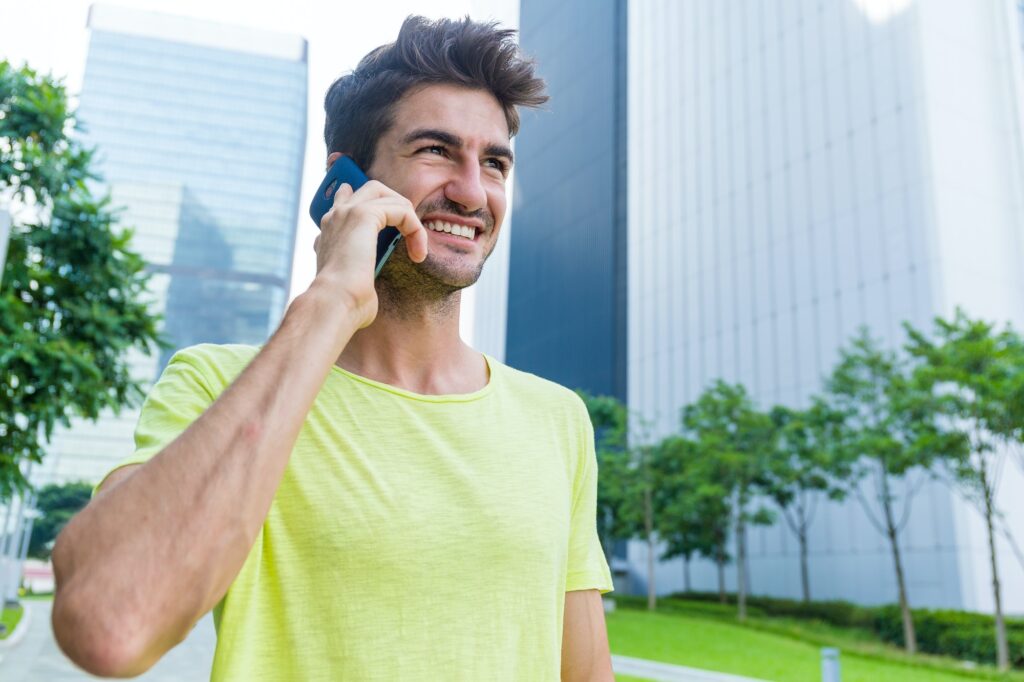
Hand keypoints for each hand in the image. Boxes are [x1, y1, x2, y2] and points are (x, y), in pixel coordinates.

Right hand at [313, 180, 428, 327]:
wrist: (334, 304)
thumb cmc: (344, 304)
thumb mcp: (353, 284)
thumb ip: (360, 273)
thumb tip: (367, 288)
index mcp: (328, 233)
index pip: (345, 200)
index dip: (371, 207)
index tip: (393, 227)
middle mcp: (334, 218)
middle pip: (370, 189)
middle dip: (395, 203)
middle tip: (409, 231)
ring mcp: (347, 212)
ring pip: (386, 194)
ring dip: (407, 216)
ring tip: (416, 244)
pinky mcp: (364, 214)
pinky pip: (401, 209)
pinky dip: (415, 229)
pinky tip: (417, 253)